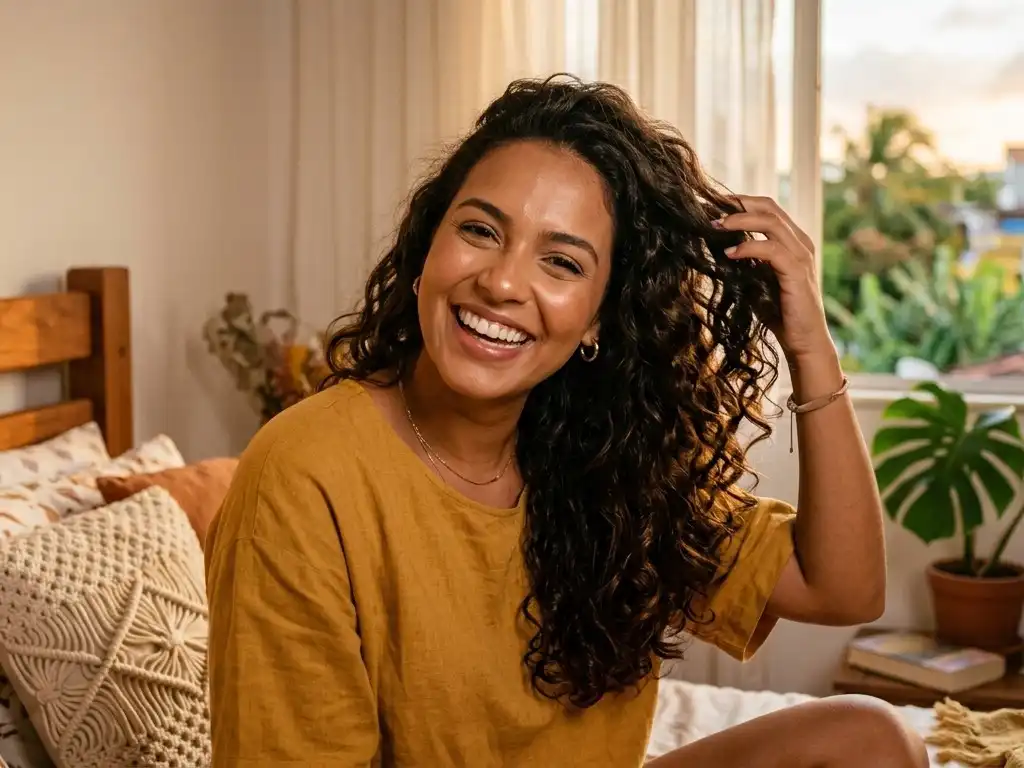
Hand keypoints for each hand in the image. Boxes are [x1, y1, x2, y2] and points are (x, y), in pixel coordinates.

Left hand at [714, 195, 834, 364]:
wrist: (802, 341)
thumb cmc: (778, 312)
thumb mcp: (755, 279)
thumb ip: (743, 261)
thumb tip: (714, 245)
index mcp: (792, 241)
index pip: (767, 209)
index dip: (740, 201)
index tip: (712, 202)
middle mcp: (800, 243)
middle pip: (769, 208)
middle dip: (737, 204)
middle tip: (709, 208)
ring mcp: (801, 256)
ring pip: (771, 223)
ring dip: (740, 221)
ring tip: (715, 225)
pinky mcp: (798, 273)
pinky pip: (772, 250)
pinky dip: (748, 248)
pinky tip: (729, 254)